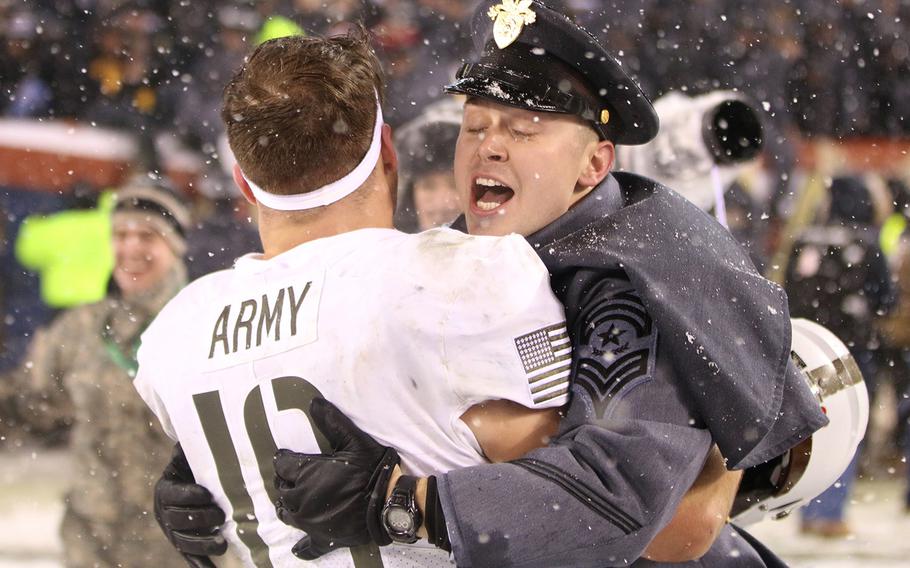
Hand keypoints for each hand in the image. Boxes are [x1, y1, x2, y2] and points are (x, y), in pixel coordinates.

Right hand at [155, 444, 227, 566]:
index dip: (188, 495)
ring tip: (221, 543)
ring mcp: (173, 532)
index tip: (206, 494)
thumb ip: (197, 445)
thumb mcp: (194, 453)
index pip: (172, 494)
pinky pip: (190, 558)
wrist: (200, 481)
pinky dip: (200, 565)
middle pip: (177, 521)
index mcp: (166, 488)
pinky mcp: (184, 545)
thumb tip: (204, 427)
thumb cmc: (201, 464)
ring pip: (183, 541)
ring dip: (202, 544)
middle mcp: (165, 513)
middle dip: (198, 519)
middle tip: (219, 515)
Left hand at [274, 397, 399, 559]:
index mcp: (304, 474)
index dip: (284, 459)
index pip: (282, 465)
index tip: (287, 456)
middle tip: (293, 474)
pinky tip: (298, 547)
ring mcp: (309, 522)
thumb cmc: (370, 470)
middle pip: (282, 489)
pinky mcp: (322, 538)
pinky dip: (301, 546)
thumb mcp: (353, 441)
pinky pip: (306, 545)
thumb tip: (313, 402)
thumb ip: (331, 422)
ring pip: (287, 514)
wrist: (388, 503)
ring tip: (294, 499)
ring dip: (288, 505)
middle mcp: (300, 499)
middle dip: (285, 480)